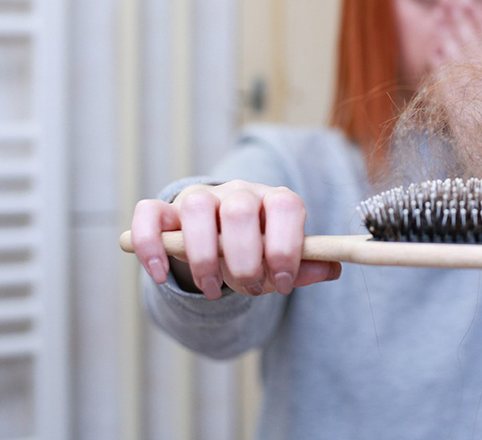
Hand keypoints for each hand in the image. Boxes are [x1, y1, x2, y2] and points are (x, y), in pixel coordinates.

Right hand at [131, 180, 340, 299]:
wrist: (218, 241)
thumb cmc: (255, 253)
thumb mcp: (280, 264)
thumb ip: (303, 267)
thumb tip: (332, 268)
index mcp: (274, 200)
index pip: (285, 206)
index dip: (285, 245)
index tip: (283, 282)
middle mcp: (238, 192)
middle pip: (240, 209)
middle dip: (245, 258)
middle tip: (249, 287)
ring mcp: (200, 198)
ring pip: (196, 208)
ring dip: (203, 256)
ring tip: (213, 288)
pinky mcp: (165, 210)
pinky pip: (149, 214)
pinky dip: (151, 245)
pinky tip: (160, 276)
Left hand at [425, 3, 481, 180]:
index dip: (481, 21)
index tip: (470, 4)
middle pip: (473, 46)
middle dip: (460, 21)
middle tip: (448, 2)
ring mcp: (475, 103)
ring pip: (457, 62)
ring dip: (447, 37)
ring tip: (439, 19)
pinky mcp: (459, 120)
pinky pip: (446, 87)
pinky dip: (439, 68)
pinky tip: (434, 53)